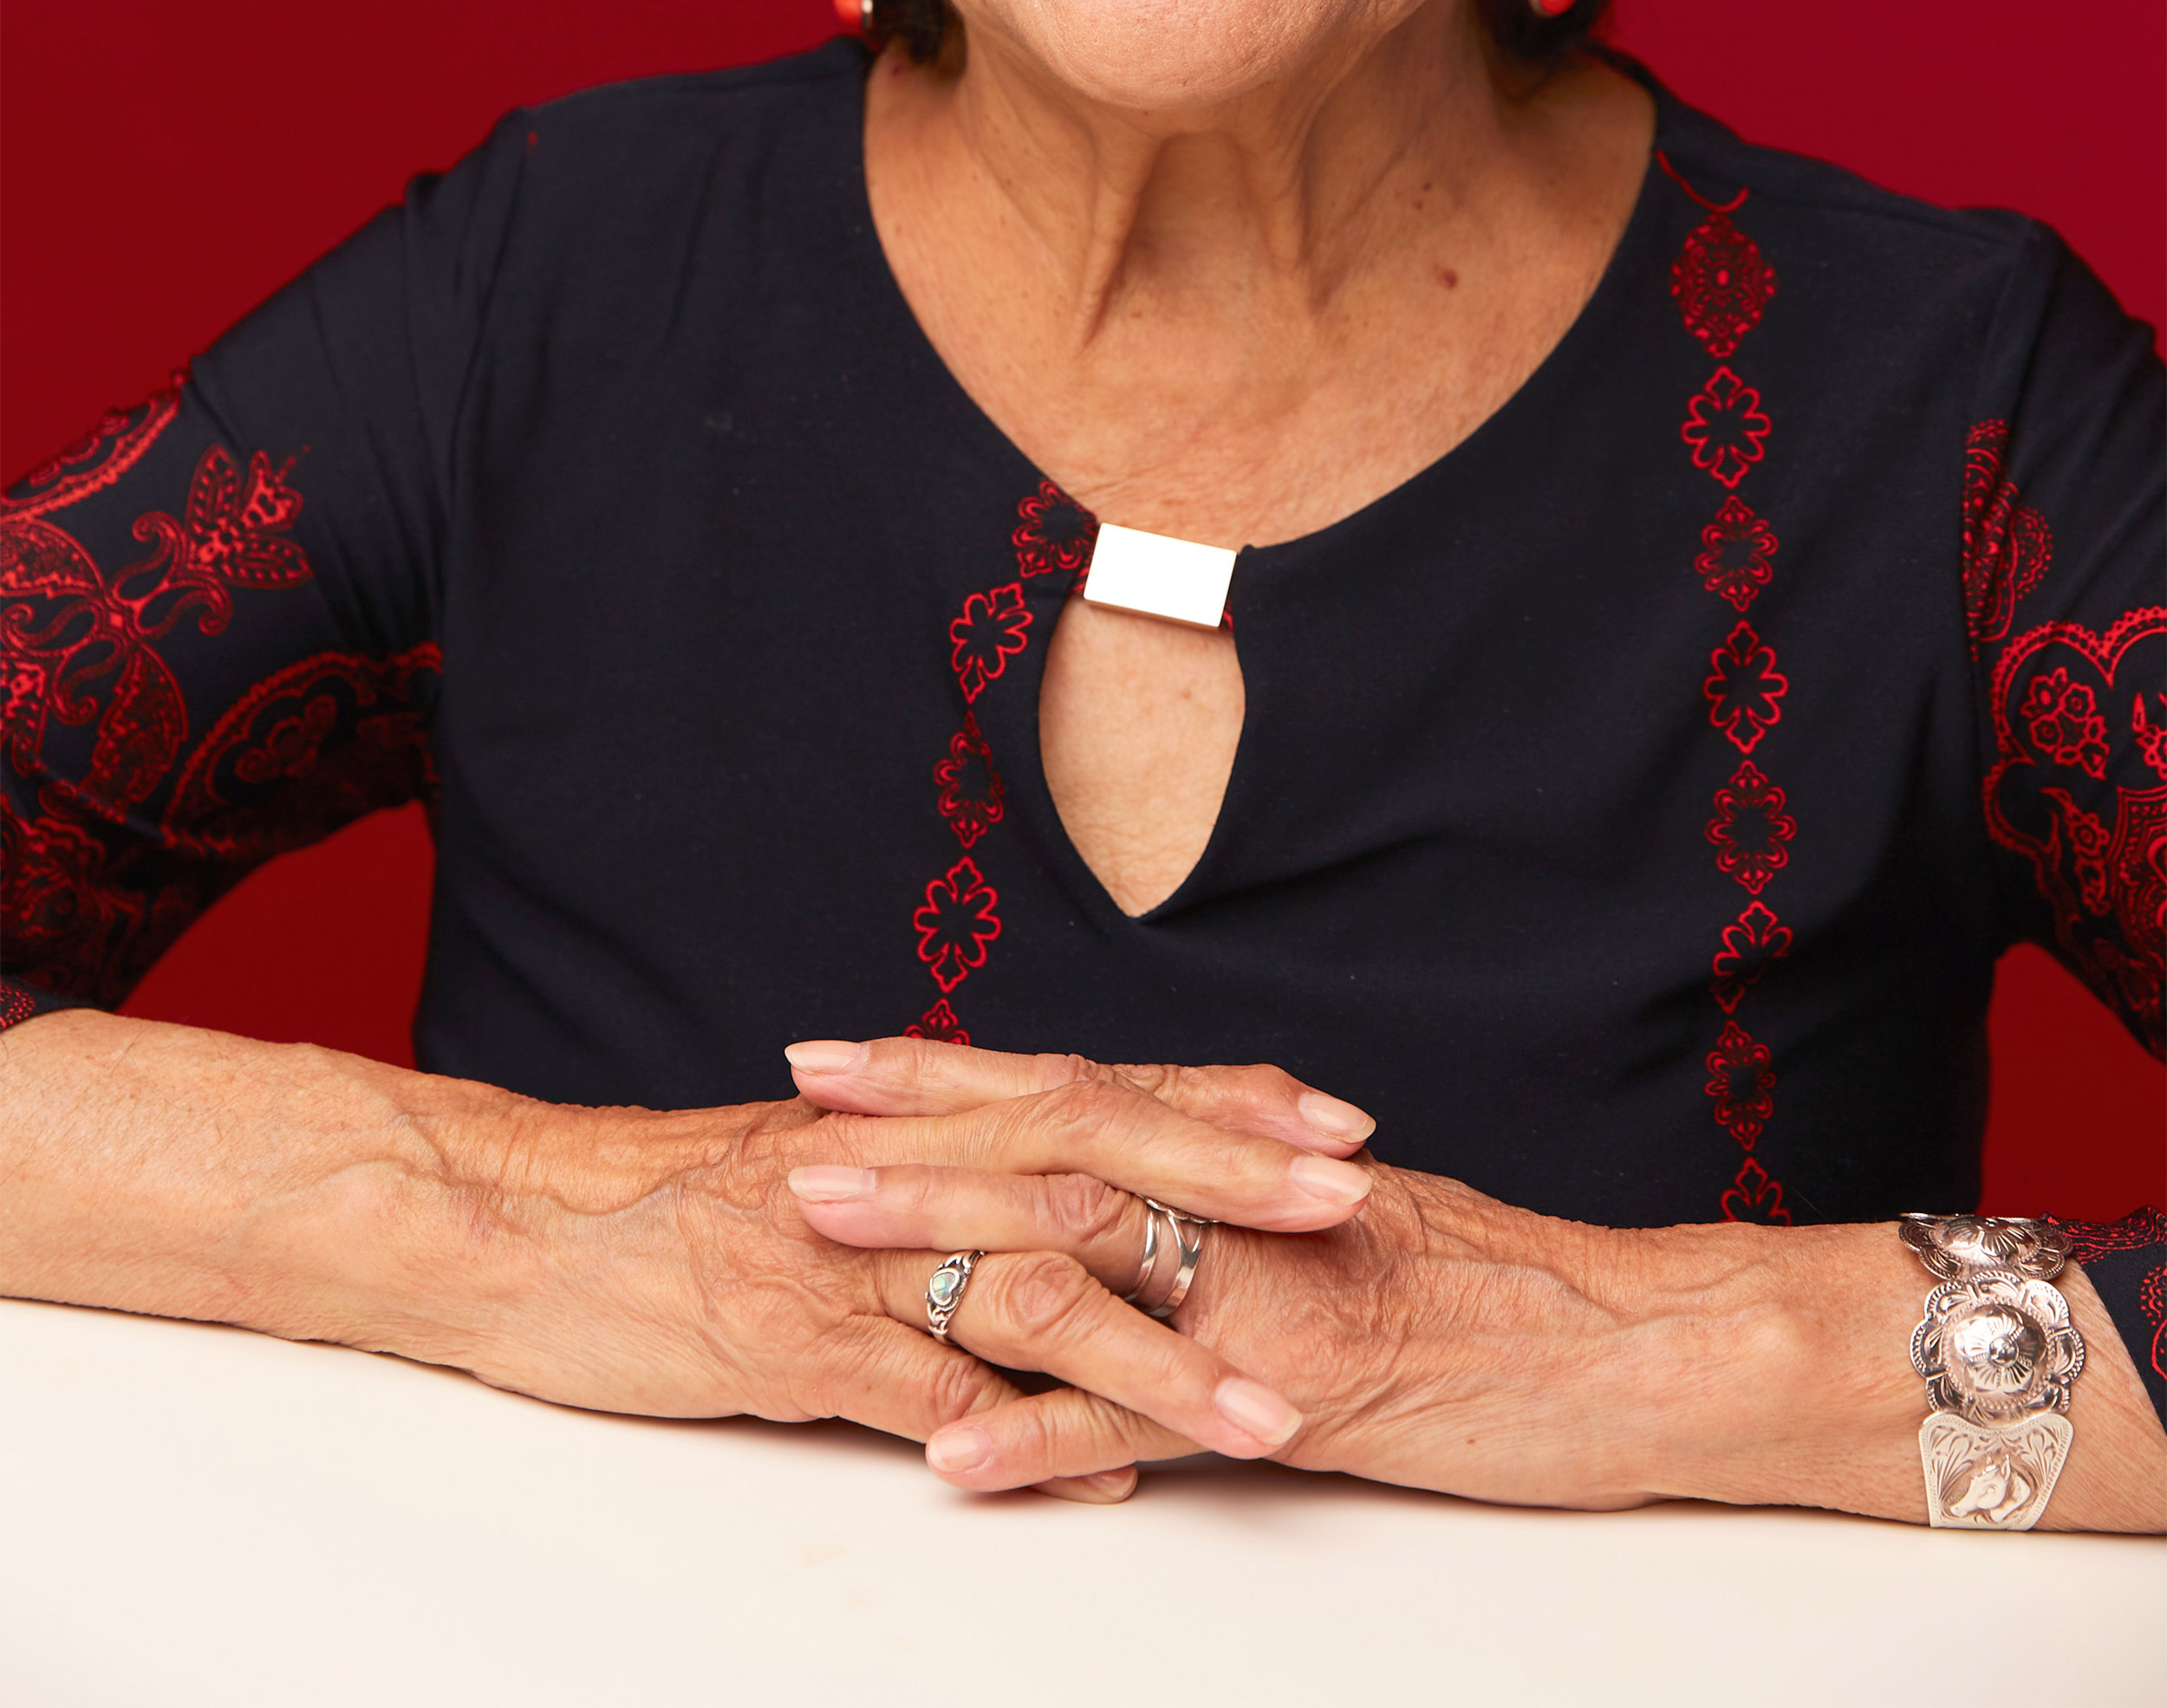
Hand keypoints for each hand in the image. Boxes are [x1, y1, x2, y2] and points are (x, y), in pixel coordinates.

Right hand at [427, 1037, 1373, 1501]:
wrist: (514, 1226)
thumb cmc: (669, 1205)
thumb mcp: (824, 1166)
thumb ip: (941, 1184)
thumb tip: (1056, 1221)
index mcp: (920, 1121)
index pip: (1098, 1090)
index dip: (1217, 1103)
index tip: (1333, 1117)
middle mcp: (902, 1167)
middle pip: (1091, 1160)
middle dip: (1231, 1184)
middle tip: (1353, 1204)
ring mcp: (850, 1255)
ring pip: (1030, 1290)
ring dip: (1160, 1352)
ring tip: (1269, 1411)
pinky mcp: (791, 1345)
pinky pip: (924, 1398)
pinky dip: (1017, 1441)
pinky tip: (1100, 1482)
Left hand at [788, 1038, 2166, 1527]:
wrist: (1652, 1348)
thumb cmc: (1515, 1302)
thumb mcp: (1358, 1237)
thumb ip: (1248, 1217)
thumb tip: (1146, 1212)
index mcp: (1252, 1164)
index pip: (1077, 1095)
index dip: (954, 1074)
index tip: (842, 1056)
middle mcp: (1249, 1205)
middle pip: (1054, 1147)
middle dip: (913, 1130)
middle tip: (795, 1114)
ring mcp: (1273, 1292)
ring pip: (1086, 1252)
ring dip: (944, 1244)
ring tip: (826, 1236)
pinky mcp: (1310, 1396)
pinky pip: (1161, 1416)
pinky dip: (1053, 1431)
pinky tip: (958, 1456)